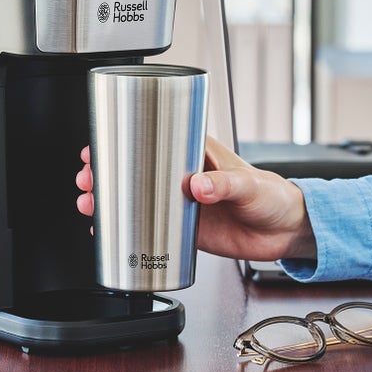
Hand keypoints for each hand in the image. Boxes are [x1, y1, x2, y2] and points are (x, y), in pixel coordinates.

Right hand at [76, 138, 315, 261]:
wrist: (283, 232)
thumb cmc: (271, 196)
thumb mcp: (249, 183)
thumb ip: (225, 184)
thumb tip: (197, 186)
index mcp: (195, 154)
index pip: (153, 139)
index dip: (123, 141)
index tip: (101, 145)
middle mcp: (182, 176)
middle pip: (135, 170)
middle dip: (106, 174)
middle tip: (88, 179)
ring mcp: (180, 203)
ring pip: (136, 199)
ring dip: (111, 201)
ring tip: (91, 204)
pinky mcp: (183, 229)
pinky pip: (149, 227)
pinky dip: (128, 230)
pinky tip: (110, 232)